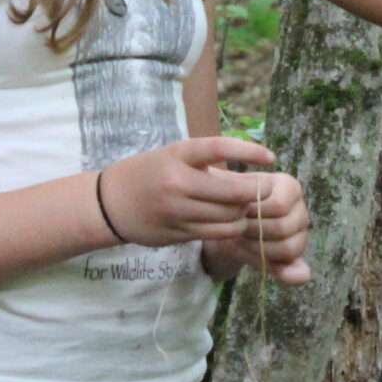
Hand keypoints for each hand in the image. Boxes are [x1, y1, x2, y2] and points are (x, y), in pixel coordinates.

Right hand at [99, 136, 283, 249]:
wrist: (110, 202)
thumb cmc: (150, 172)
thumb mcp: (173, 156)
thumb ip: (207, 163)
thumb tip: (251, 173)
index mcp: (177, 155)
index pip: (219, 148)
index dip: (249, 152)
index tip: (270, 156)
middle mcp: (177, 182)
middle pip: (232, 191)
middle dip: (255, 193)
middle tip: (266, 190)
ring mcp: (177, 210)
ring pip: (228, 216)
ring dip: (244, 213)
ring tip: (248, 208)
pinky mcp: (177, 233)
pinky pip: (216, 234)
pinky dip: (232, 229)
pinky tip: (235, 223)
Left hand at [202, 171, 312, 284]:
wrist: (226, 224)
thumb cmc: (229, 205)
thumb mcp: (231, 199)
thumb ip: (246, 204)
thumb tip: (278, 241)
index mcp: (288, 186)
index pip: (279, 206)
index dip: (253, 214)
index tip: (234, 214)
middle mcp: (300, 208)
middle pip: (283, 227)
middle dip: (254, 232)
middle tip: (236, 230)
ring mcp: (302, 232)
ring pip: (288, 248)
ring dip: (259, 248)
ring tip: (242, 240)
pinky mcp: (297, 256)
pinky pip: (298, 271)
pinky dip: (286, 273)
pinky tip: (271, 269)